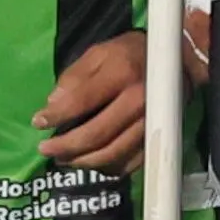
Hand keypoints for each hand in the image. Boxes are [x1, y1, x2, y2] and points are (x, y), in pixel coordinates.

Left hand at [32, 12, 210, 174]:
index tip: (38, 122)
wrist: (181, 63)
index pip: (82, 101)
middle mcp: (139, 102)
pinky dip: (108, 167)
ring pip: (113, 154)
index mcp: (122, 74)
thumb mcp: (101, 51)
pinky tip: (91, 164)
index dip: (56, 115)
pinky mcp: (158, 138)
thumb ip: (76, 75)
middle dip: (66, 146)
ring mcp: (151, 124)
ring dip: (83, 162)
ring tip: (62, 160)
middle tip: (45, 150)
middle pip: (96, 135)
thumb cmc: (133, 53)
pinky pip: (131, 162)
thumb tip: (54, 103)